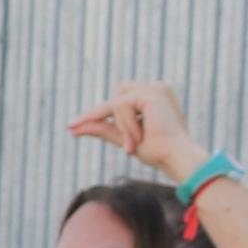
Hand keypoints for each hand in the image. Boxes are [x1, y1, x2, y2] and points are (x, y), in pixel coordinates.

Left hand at [65, 81, 204, 185]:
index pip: (119, 102)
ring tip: (133, 144)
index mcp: (154, 98)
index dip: (96, 114)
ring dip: (120, 125)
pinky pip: (121, 106)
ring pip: (116, 102)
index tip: (71, 126)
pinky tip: (138, 137)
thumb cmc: (157, 153)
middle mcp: (156, 89)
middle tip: (111, 140)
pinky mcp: (152, 93)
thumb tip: (73, 128)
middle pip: (115, 97)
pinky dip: (125, 124)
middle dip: (105, 116)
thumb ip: (103, 129)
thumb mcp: (123, 138)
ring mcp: (155, 89)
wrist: (176, 159)